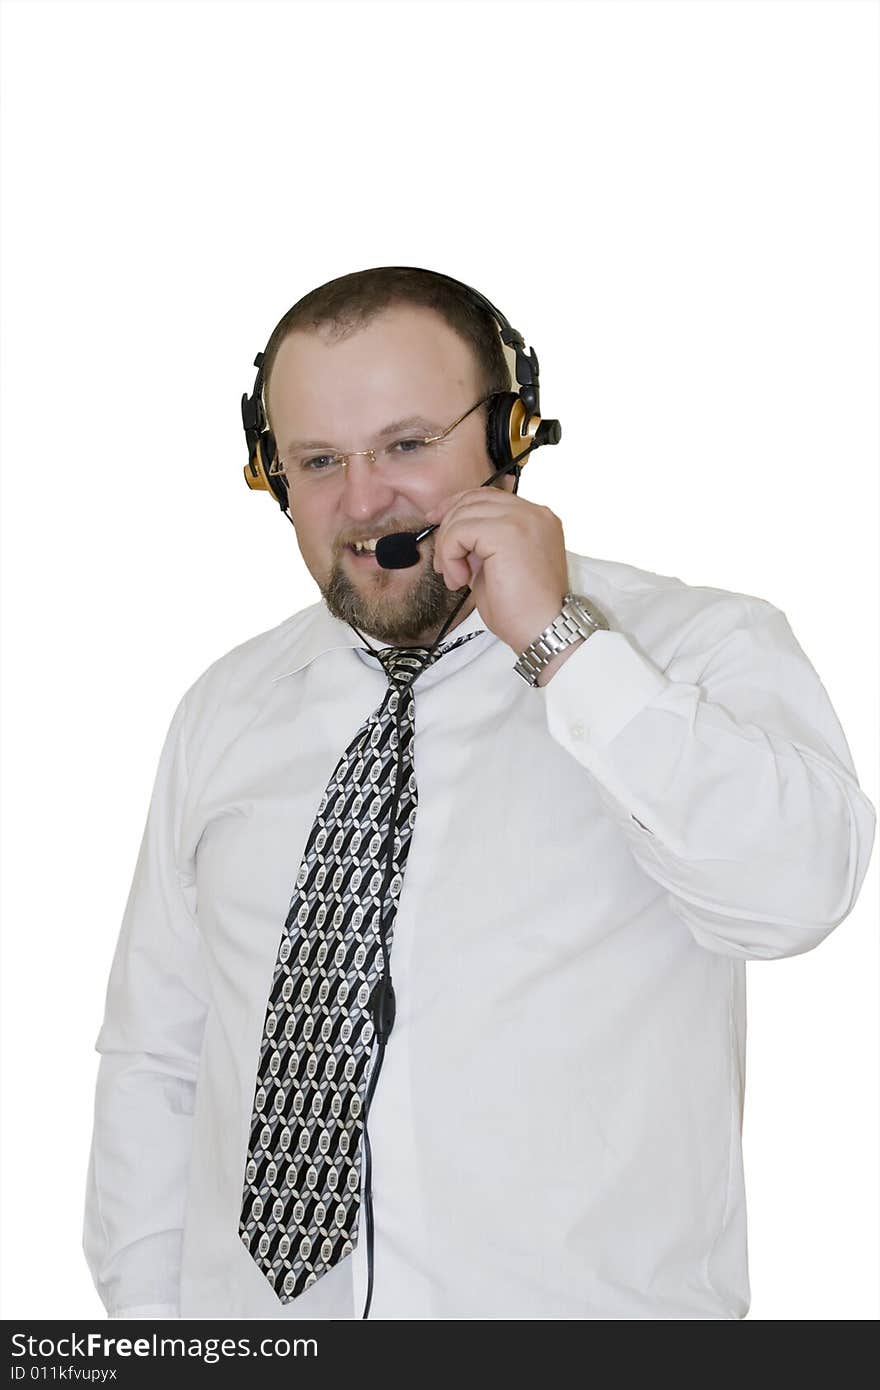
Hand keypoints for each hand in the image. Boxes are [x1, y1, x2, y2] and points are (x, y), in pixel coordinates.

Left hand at [423, 488, 570, 653]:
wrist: (544, 630)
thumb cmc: (524, 610)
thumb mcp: (498, 566)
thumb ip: (481, 545)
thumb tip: (453, 537)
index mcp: (536, 519)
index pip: (489, 496)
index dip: (458, 505)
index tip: (437, 521)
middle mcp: (533, 512)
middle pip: (474, 499)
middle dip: (448, 527)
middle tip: (444, 563)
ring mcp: (523, 518)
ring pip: (463, 514)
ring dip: (448, 547)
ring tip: (455, 576)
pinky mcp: (506, 532)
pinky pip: (460, 531)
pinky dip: (450, 555)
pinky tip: (459, 579)